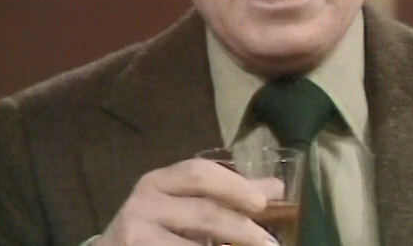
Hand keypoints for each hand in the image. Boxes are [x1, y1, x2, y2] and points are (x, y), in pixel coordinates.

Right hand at [95, 158, 280, 244]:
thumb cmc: (155, 226)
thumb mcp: (184, 204)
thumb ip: (227, 195)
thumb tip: (277, 188)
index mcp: (159, 181)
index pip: (199, 173)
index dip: (234, 185)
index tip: (263, 202)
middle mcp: (143, 203)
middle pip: (201, 212)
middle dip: (240, 227)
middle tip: (270, 243)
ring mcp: (135, 234)